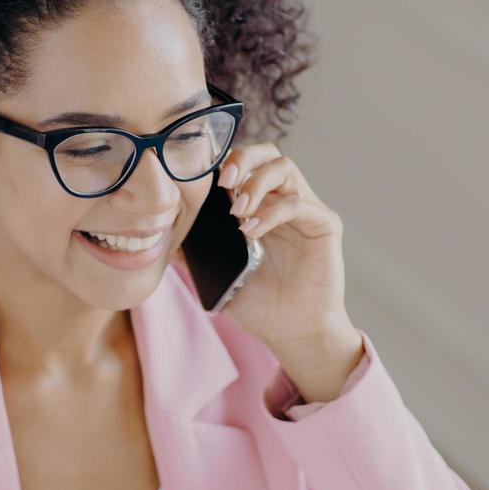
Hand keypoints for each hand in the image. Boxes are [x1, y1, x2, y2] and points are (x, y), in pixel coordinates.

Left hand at [212, 144, 363, 402]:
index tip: (205, 182)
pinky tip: (251, 232)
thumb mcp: (220, 277)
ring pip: (284, 168)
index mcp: (264, 209)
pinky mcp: (325, 226)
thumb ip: (197, 254)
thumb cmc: (261, 308)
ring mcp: (308, 212)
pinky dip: (271, 212)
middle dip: (243, 158)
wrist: (292, 335)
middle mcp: (287, 204)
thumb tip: (163, 239)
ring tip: (236, 213)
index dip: (227, 164)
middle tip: (223, 182)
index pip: (248, 166)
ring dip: (255, 184)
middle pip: (269, 154)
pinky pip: (298, 204)